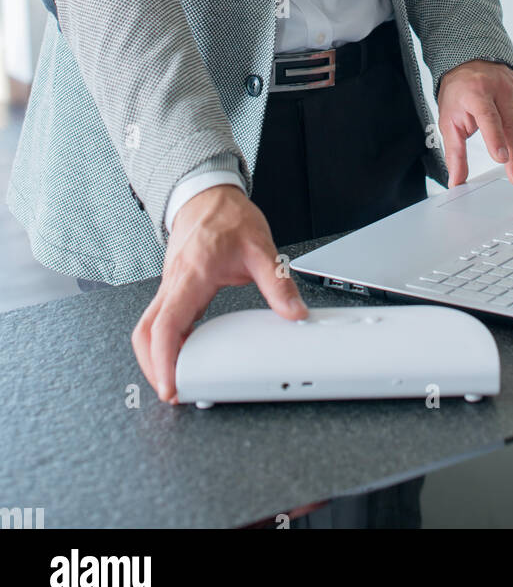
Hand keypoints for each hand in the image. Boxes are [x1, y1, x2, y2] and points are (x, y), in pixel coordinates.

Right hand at [132, 185, 306, 403]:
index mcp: (191, 276)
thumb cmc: (228, 217)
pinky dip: (165, 342)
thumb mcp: (260, 248)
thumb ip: (278, 284)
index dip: (164, 361)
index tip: (170, 385)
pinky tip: (183, 353)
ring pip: (147, 327)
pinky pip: (160, 319)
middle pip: (144, 333)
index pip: (165, 326)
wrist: (208, 194)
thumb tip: (294, 313)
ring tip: (176, 379)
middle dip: (152, 367)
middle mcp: (174, 283)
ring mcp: (170, 286)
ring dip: (154, 357)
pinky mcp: (174, 288)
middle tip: (172, 391)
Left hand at [437, 60, 512, 187]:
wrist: (471, 61)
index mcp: (476, 94)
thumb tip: (456, 182)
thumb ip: (454, 152)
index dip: (495, 138)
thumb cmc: (460, 93)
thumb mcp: (448, 119)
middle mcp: (500, 90)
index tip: (500, 158)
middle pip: (511, 125)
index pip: (488, 117)